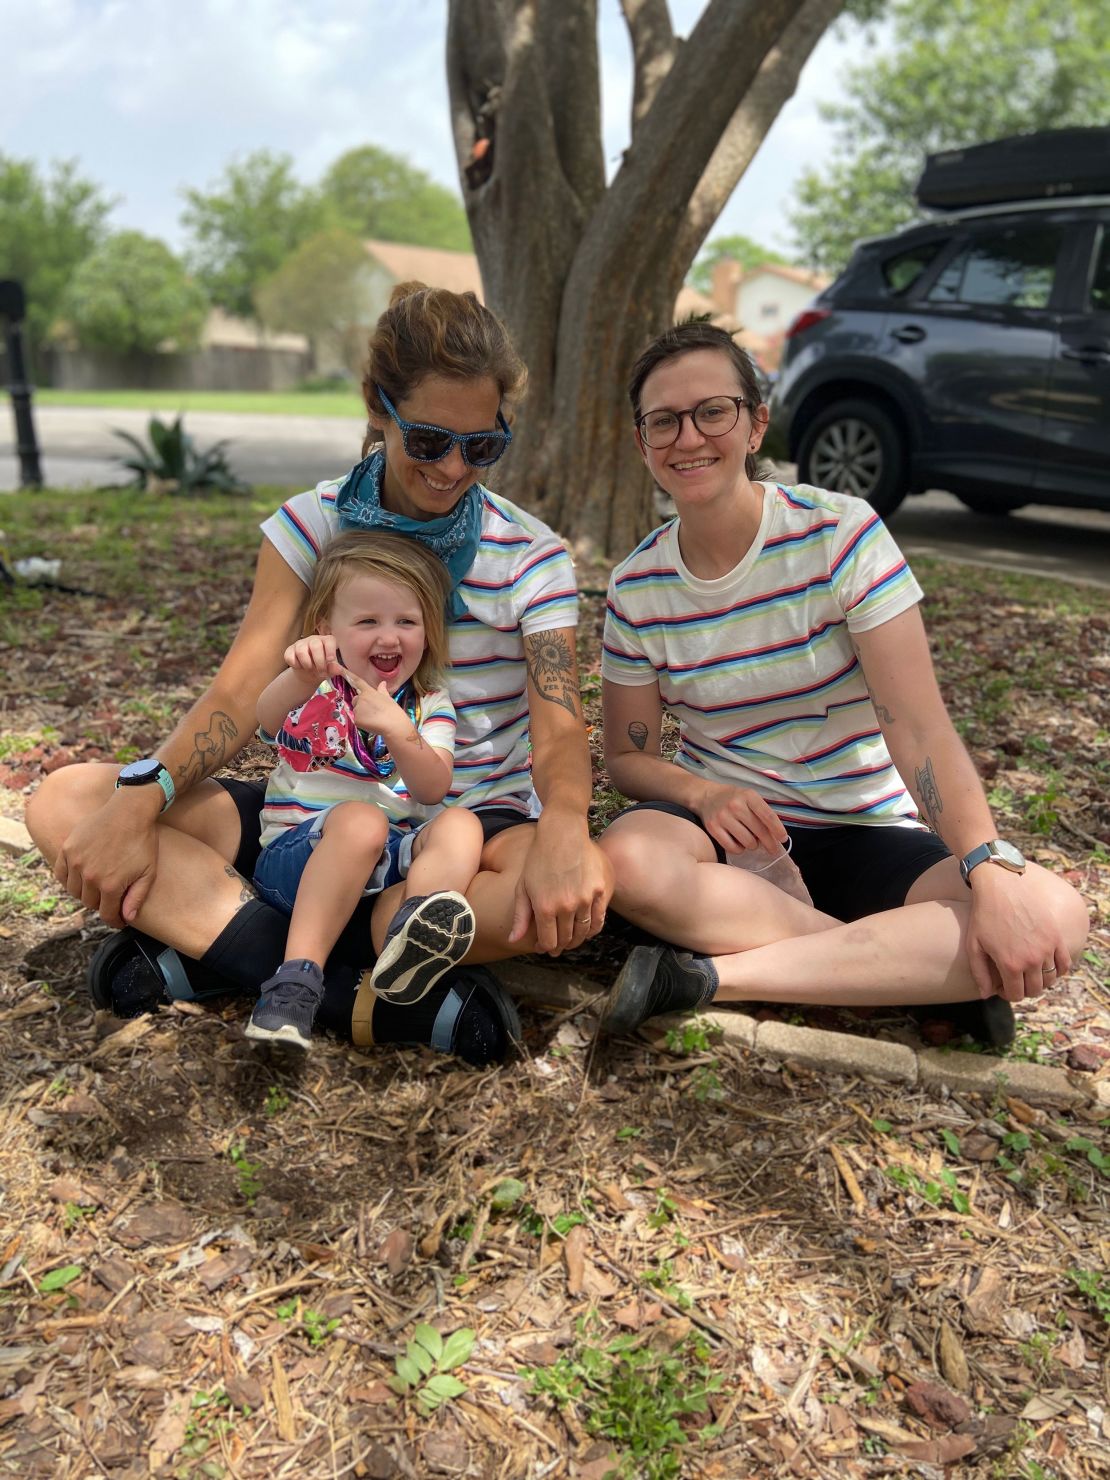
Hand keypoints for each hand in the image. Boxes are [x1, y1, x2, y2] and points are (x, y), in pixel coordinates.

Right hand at [52, 788, 160, 927]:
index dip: (114, 920)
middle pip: (89, 903)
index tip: (118, 920)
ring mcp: (76, 862)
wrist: (129, 811)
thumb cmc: (142, 841)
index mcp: (111, 885)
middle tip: (110, 900)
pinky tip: (78, 879)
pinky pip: (61, 873)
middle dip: (101, 904)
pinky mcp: (68, 849)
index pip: (106, 913)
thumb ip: (137, 897)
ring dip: (84, 893)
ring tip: (95, 889)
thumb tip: (127, 917)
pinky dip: (68, 880)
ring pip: (74, 891)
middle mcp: (90, 876)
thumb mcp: (148, 871)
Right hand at [284, 635, 338, 680]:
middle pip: (315, 645)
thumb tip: (338, 670)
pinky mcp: (290, 650)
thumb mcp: (330, 669)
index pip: (329, 640)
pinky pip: (290, 657)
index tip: (330, 661)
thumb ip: (334, 668)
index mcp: (327, 641)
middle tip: (321, 671)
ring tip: (311, 670)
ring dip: (307, 664)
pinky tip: (300, 667)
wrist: (309, 674)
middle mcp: (314, 640)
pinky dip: (295, 665)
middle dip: (319, 661)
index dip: (330, 650)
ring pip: (301, 651)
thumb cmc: (323, 668)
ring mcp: (301, 644)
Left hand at [337, 667, 405, 737]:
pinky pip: (357, 720)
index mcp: (369, 691)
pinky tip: (371, 724)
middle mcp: (361, 698)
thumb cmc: (393, 711)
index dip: (347, 674)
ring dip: (362, 714)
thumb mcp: (388, 698)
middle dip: (361, 704)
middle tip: (372, 710)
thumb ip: (382, 691)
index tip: (338, 667)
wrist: (394, 724)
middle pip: (356, 700)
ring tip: (374, 718)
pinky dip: (362, 723)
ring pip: (356, 711)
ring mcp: (358, 709)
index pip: (357, 681)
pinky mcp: (356, 719)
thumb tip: (383, 683)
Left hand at [509, 823, 611, 955]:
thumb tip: (513, 941)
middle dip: (561, 946)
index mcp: (544, 906)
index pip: (549, 941)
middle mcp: (566, 906)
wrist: (562, 834)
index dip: (546, 948)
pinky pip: (599, 919)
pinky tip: (586, 929)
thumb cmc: (538, 859)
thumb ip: (520, 916)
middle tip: (558, 947)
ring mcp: (585, 898)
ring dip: (577, 940)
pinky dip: (593, 929)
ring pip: (584, 932)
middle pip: (567, 939)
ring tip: (572, 939)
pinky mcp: (600, 890)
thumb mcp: (523, 887)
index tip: (545, 947)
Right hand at [698, 782, 786, 855]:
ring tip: (750, 839)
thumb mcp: (749, 798)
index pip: (768, 816)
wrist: (707, 796)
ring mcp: (723, 817)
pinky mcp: (713, 828)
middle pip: (760, 832)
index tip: (783, 838)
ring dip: (752, 845)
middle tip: (773, 849)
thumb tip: (776, 836)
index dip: (778, 830)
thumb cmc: (733, 798)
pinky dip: (739, 849)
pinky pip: (733, 848)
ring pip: (748, 842)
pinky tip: (739, 843)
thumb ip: (762, 813)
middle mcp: (735, 806)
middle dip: (769, 843)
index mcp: (748, 796)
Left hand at [965, 866, 1073, 1001]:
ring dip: (1040, 981)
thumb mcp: (974, 945)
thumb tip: (986, 995)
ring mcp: (1047, 948)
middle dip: (1023, 989)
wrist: (1001, 887)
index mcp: (1010, 964)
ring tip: (1029, 973)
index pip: (1016, 994)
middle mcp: (1032, 959)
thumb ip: (980, 973)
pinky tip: (1047, 966)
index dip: (1008, 994)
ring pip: (1050, 979)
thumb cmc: (983, 915)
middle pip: (1034, 990)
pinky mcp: (1056, 936)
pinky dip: (1058, 970)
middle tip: (1015, 981)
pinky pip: (1065, 964)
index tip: (1003, 987)